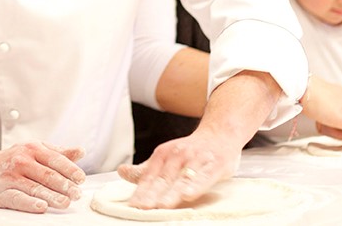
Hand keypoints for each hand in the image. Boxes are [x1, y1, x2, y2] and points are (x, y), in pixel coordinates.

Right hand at [0, 142, 85, 212]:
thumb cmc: (15, 160)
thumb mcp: (35, 150)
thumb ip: (58, 153)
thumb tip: (80, 151)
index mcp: (32, 148)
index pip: (54, 159)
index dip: (69, 169)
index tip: (80, 179)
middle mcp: (21, 160)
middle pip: (46, 174)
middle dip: (64, 185)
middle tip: (76, 194)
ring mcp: (10, 176)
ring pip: (34, 187)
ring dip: (51, 196)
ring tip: (65, 202)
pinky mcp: (1, 192)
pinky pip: (17, 198)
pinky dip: (30, 202)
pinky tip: (41, 206)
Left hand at [116, 127, 239, 209]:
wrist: (220, 133)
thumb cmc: (192, 150)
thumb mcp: (167, 156)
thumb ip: (147, 169)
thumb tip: (122, 172)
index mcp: (163, 154)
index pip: (149, 177)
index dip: (140, 191)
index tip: (132, 205)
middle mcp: (177, 155)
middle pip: (163, 179)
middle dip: (152, 195)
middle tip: (141, 208)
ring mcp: (196, 159)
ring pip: (181, 179)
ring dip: (171, 193)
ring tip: (161, 205)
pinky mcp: (214, 164)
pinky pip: (204, 177)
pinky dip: (196, 185)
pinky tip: (188, 194)